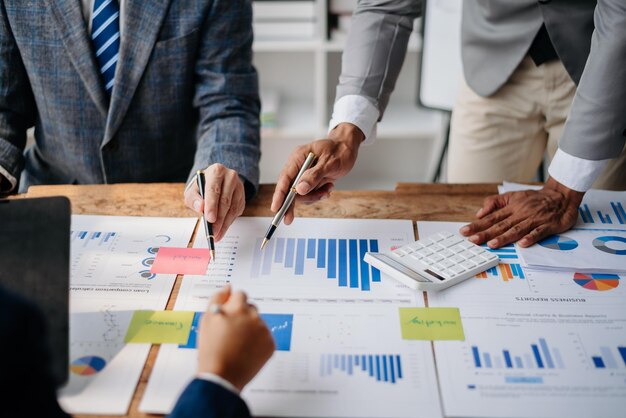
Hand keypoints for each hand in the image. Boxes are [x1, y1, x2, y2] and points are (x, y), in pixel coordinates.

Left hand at [184, 164, 245, 240]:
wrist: (215, 181)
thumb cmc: (203, 186)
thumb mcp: (192, 190)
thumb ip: (193, 199)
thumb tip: (200, 208)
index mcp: (216, 171)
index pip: (214, 190)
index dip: (212, 206)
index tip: (210, 219)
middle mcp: (230, 177)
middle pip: (225, 201)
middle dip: (219, 219)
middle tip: (213, 232)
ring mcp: (239, 187)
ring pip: (233, 208)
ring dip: (225, 224)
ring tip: (217, 234)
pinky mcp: (242, 196)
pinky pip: (237, 212)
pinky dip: (229, 222)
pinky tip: (222, 228)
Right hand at [197, 285, 273, 390]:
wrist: (222, 376)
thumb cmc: (211, 348)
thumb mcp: (207, 319)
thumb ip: (217, 298)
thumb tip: (228, 287)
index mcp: (238, 307)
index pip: (240, 295)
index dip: (233, 305)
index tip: (228, 316)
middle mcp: (254, 316)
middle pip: (251, 308)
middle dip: (243, 316)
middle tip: (231, 332)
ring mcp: (264, 331)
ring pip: (258, 323)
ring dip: (250, 329)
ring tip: (237, 344)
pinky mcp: (270, 344)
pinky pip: (264, 338)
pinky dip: (257, 342)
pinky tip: (246, 351)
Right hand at [271, 123, 363, 223]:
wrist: (348, 148)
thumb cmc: (340, 151)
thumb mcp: (329, 163)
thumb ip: (314, 176)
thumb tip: (299, 189)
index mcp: (298, 157)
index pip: (285, 178)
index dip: (279, 194)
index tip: (276, 208)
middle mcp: (298, 166)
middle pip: (289, 189)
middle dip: (292, 203)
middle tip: (289, 219)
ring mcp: (304, 174)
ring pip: (300, 194)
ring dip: (313, 197)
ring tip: (327, 191)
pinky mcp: (310, 180)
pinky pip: (309, 193)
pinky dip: (318, 195)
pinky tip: (328, 187)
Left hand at [459, 177, 583, 248]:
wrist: (561, 195)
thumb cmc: (534, 198)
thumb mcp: (513, 195)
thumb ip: (495, 202)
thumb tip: (479, 213)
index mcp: (511, 207)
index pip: (491, 218)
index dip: (478, 225)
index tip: (465, 231)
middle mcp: (520, 213)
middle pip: (501, 225)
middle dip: (486, 233)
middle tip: (473, 240)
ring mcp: (534, 220)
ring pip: (517, 229)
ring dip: (505, 237)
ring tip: (492, 244)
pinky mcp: (548, 225)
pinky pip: (538, 232)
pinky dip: (530, 238)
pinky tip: (522, 244)